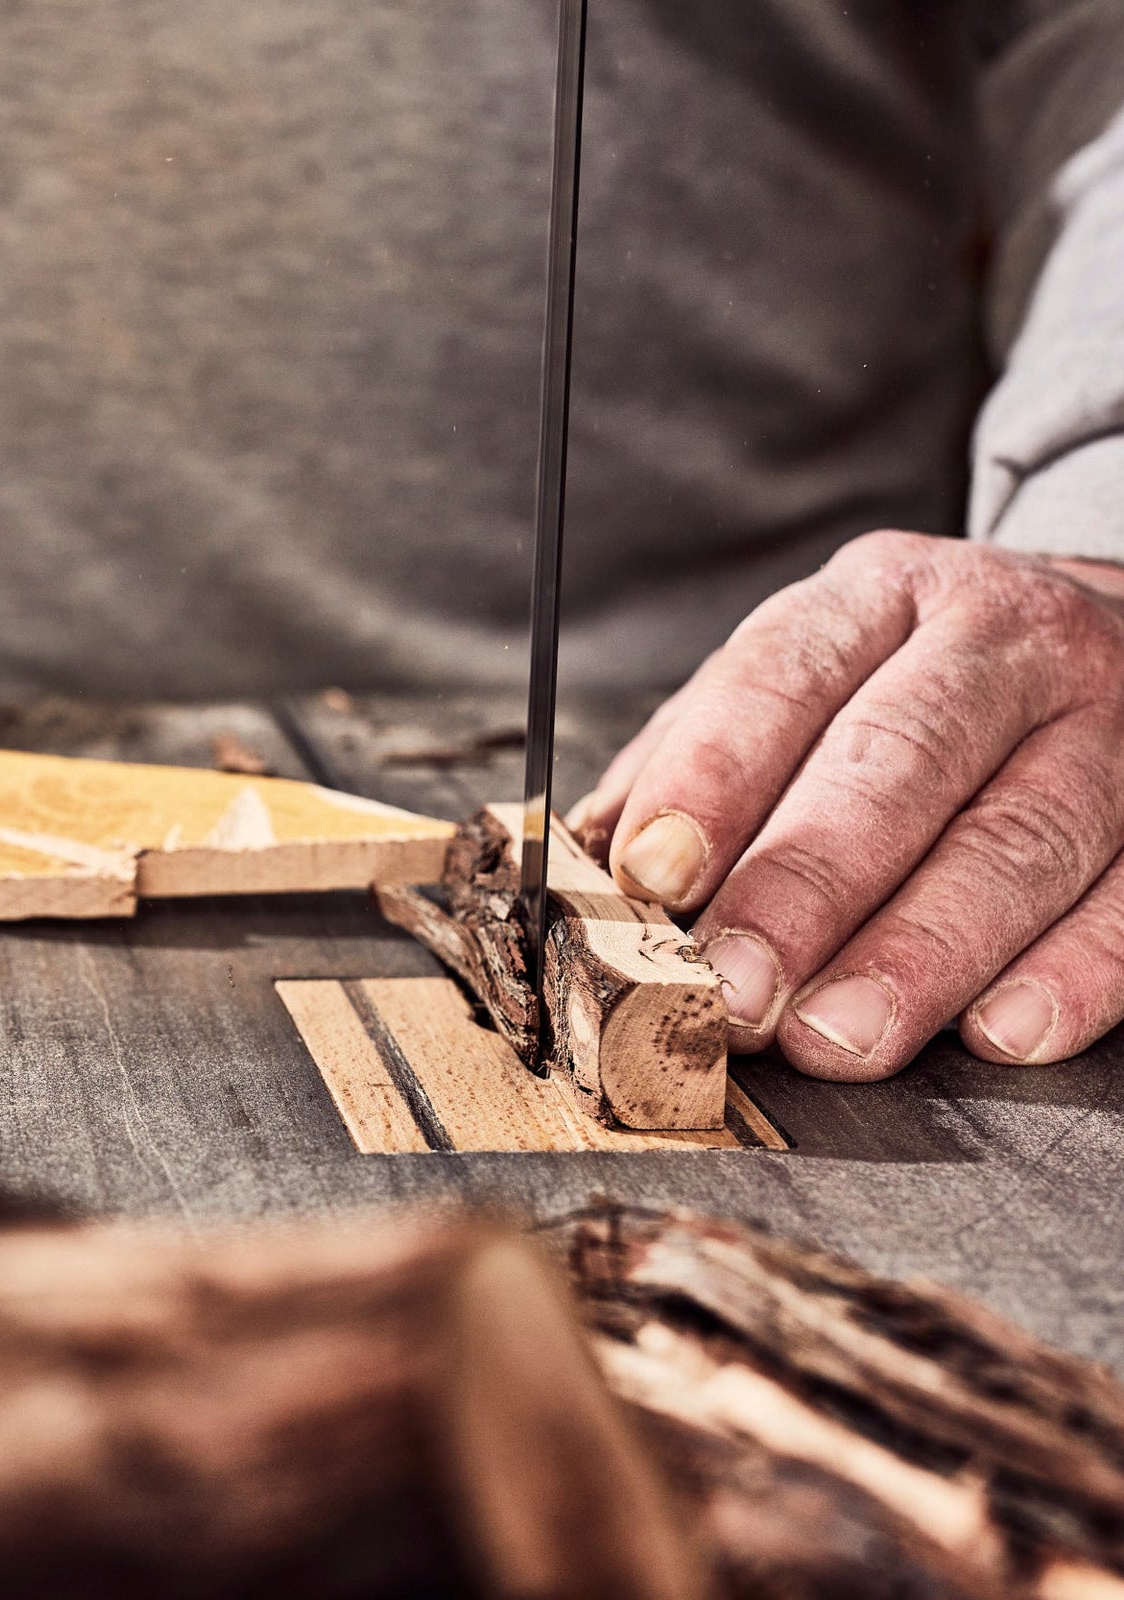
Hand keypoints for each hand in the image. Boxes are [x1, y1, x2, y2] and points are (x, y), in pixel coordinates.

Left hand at [572, 531, 1123, 1077]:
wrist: (1112, 628)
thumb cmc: (913, 682)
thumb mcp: (804, 676)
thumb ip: (696, 758)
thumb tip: (585, 860)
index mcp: (878, 598)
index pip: (782, 675)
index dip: (714, 776)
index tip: (653, 870)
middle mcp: (1002, 642)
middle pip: (900, 762)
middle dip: (808, 887)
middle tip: (738, 990)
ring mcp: (1110, 720)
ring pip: (1019, 837)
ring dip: (924, 954)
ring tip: (841, 1036)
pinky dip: (1075, 971)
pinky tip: (1006, 1031)